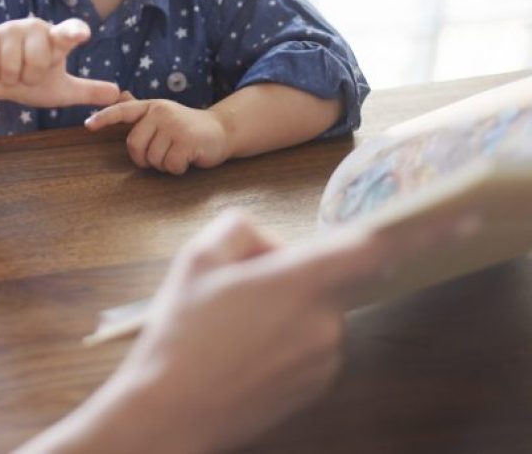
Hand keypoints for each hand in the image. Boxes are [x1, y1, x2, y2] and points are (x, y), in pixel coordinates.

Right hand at [0, 17, 120, 108]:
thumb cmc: (28, 79)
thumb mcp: (59, 90)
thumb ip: (87, 91)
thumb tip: (118, 94)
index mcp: (56, 39)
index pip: (69, 33)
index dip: (75, 33)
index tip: (83, 34)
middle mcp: (35, 27)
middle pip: (37, 61)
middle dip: (28, 77)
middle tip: (24, 74)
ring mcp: (9, 28)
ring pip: (11, 65)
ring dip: (8, 78)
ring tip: (8, 72)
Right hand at [21, 210, 480, 453]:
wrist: (171, 409)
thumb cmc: (181, 332)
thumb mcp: (195, 259)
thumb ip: (239, 230)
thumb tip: (268, 243)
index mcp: (299, 283)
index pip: (371, 250)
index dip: (419, 232)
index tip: (459, 221)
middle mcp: (324, 322)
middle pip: (323, 277)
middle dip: (286, 272)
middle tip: (230, 289)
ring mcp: (323, 359)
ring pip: (314, 312)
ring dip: (283, 308)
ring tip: (226, 328)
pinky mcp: (315, 386)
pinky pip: (309, 345)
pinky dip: (282, 340)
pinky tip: (239, 351)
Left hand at [86, 95, 229, 173]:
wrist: (221, 130)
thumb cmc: (186, 126)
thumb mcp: (163, 114)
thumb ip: (141, 110)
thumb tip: (119, 95)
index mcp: (151, 107)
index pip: (123, 111)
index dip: (104, 118)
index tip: (88, 125)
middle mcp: (161, 113)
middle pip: (134, 145)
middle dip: (145, 158)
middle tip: (161, 155)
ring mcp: (174, 126)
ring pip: (153, 158)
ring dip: (163, 165)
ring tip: (177, 153)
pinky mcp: (187, 141)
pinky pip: (170, 166)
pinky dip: (177, 169)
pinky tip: (187, 158)